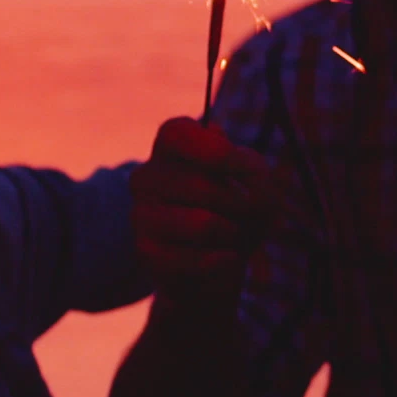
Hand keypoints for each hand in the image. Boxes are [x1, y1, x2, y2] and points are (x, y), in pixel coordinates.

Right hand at [133, 116, 279, 296]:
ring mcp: (141, 214)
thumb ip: (253, 171)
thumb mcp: (255, 183)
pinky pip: (196, 258)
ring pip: (202, 224)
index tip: (250, 169)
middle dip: (242, 205)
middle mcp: (146, 176)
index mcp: (170, 147)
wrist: (218, 263)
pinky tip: (226, 258)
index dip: (216, 151)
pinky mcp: (146, 252)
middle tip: (253, 215)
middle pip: (201, 185)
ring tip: (236, 235)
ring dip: (234, 234)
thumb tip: (247, 167)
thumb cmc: (236, 211)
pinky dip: (224, 260)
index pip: (177, 133)